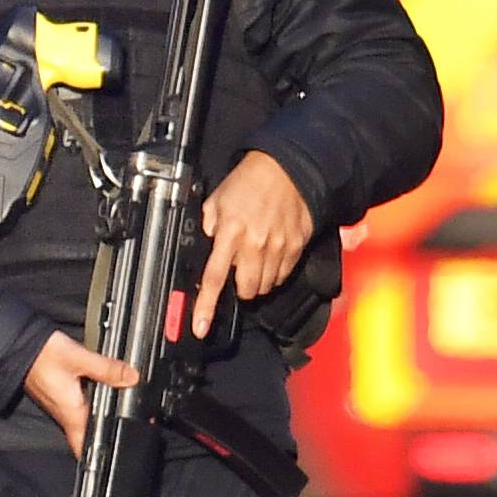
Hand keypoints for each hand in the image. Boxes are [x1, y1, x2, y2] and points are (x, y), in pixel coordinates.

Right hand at [24, 330, 136, 457]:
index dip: (99, 455)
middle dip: (106, 433)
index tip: (117, 454)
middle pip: (88, 433)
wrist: (18, 346)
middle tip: (129, 429)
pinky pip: (78, 405)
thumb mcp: (79, 359)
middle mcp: (65, 414)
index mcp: (71, 414)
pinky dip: (91, 401)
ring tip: (120, 408)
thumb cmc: (42, 356)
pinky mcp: (58, 394)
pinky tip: (101, 389)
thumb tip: (131, 377)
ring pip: (84, 419)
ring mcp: (60, 405)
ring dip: (99, 416)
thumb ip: (106, 369)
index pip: (84, 447)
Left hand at [194, 153, 314, 338]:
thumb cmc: (251, 181)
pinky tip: (272, 255)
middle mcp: (254, 245)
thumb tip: (208, 244)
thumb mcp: (217, 199)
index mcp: (229, 233)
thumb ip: (210, 225)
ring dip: (258, 281)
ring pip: (265, 286)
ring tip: (256, 259)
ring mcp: (279, 248)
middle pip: (246, 290)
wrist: (288, 168)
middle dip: (239, 288)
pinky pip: (283, 275)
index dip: (205, 307)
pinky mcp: (297, 248)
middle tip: (238, 270)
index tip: (200, 327)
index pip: (214, 279)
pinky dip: (275, 272)